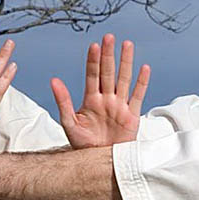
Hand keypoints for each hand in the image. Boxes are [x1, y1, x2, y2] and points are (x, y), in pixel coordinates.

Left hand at [51, 34, 150, 148]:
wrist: (98, 163)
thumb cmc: (83, 145)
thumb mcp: (69, 123)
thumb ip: (63, 101)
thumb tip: (54, 80)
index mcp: (91, 100)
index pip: (92, 75)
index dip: (93, 60)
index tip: (94, 45)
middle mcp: (106, 99)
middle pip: (108, 72)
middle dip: (109, 55)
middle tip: (109, 36)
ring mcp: (120, 106)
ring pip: (124, 79)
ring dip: (125, 62)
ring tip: (127, 44)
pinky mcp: (132, 116)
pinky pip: (138, 96)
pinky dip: (142, 82)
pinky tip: (144, 68)